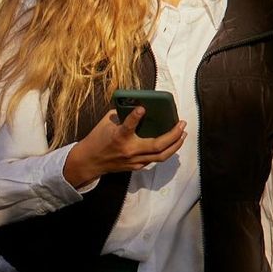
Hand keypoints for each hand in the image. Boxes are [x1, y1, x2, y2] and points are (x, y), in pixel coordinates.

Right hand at [62, 106, 185, 187]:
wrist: (90, 161)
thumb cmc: (98, 139)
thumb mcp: (106, 123)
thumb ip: (122, 114)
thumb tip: (139, 105)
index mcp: (118, 137)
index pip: (128, 126)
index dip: (135, 117)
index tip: (143, 108)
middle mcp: (129, 151)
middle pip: (157, 146)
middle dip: (173, 135)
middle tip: (182, 124)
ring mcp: (134, 161)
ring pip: (161, 156)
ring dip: (175, 145)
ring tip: (182, 134)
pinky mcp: (136, 166)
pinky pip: (155, 159)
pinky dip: (165, 151)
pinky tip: (172, 144)